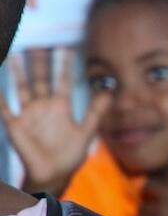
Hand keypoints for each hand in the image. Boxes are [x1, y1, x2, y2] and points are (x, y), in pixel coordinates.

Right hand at [0, 48, 109, 194]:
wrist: (54, 174)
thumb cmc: (70, 155)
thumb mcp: (86, 132)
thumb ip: (96, 112)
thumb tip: (109, 92)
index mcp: (61, 107)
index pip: (62, 80)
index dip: (64, 65)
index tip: (65, 47)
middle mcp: (44, 106)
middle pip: (40, 79)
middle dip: (39, 61)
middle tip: (38, 42)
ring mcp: (29, 114)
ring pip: (22, 88)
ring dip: (19, 72)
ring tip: (17, 54)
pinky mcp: (16, 125)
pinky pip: (5, 108)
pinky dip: (0, 97)